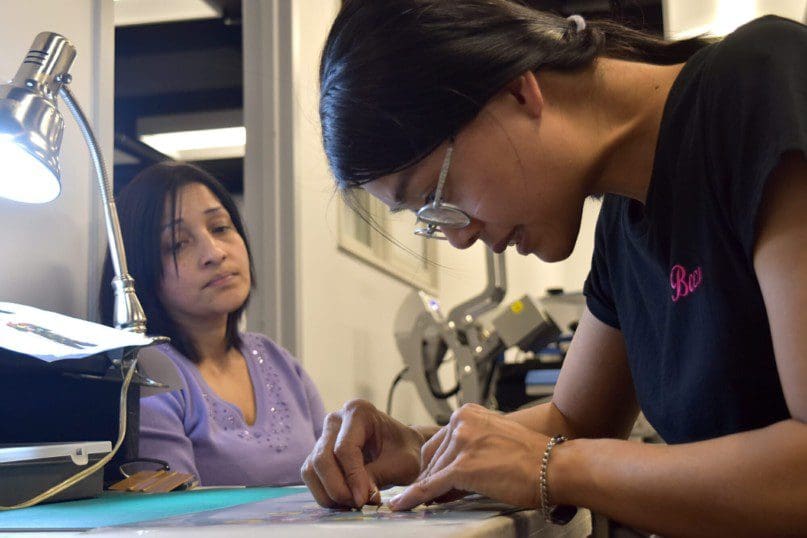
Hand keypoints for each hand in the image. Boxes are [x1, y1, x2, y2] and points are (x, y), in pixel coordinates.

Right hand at [301, 399, 424, 507]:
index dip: (352, 477)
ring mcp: (324, 435)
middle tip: (358, 504)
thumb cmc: (405, 451)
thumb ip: (378, 476)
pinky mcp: (318, 453)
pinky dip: (324, 493)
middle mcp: (336, 420)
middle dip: (338, 488)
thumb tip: (357, 496)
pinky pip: (311, 475)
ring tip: (353, 504)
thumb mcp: (402, 464)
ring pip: (311, 469)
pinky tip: (345, 501)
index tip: (364, 500)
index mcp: (359, 412)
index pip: (345, 448)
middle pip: (322, 458)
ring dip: (329, 493)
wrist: (403, 448)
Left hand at [389, 403, 548, 510]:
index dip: (435, 463)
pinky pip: (431, 486)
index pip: (439, 440)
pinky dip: (415, 497)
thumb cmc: (534, 457)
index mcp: (468, 413)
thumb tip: (451, 470)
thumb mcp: (495, 440)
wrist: (554, 467)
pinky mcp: (462, 467)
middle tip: (429, 494)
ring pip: (433, 472)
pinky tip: (404, 505)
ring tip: (426, 503)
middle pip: (432, 456)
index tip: (430, 477)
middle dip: (431, 477)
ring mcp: (461, 443)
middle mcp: (461, 422)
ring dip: (429, 490)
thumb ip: (471, 446)